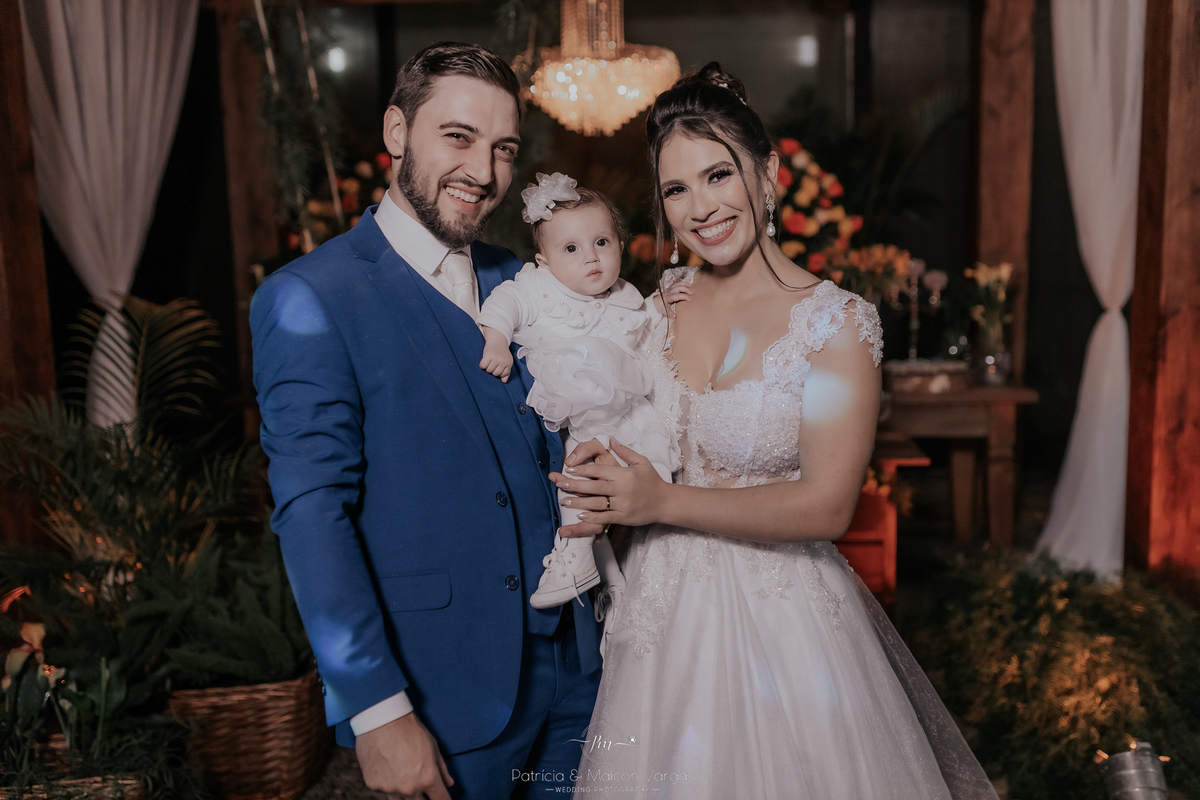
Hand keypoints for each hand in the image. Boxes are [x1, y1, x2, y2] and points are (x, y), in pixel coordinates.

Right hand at [355, 712, 453, 799]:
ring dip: (405, 795)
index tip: (441, 797)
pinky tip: (389, 780)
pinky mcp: (373, 785)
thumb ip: (441, 768)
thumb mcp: (432, 746)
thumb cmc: (409, 730)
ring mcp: (390, 789)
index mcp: (428, 778)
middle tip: (419, 783)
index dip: (443, 799)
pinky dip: (387, 791)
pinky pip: (383, 796)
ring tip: (404, 781)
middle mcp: (410, 788)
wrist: (381, 720)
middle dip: (423, 797)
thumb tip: (448, 783)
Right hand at [479, 326, 512, 381]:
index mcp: (509, 363)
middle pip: (495, 373)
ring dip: (487, 366)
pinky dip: (482, 364)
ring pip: (488, 370)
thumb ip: (506, 371)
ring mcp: (496, 359)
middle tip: (492, 362)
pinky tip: (484, 360)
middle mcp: (503, 361)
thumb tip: (504, 381)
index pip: (503, 375)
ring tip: (489, 360)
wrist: (497, 340)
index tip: (497, 366)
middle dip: (492, 369)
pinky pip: (483, 366)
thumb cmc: (501, 351)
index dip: (498, 371)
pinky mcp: (488, 356)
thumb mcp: (507, 360)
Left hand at [550, 440, 668, 533]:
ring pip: (597, 503)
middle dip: (575, 485)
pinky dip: (592, 517)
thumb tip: (610, 439)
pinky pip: (606, 517)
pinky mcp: (624, 517)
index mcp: (624, 474)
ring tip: (564, 500)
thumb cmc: (652, 481)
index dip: (583, 470)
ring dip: (578, 502)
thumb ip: (624, 451)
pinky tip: (580, 515)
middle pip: (594, 487)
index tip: (569, 469)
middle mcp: (622, 489)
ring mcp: (623, 504)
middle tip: (559, 483)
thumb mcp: (641, 462)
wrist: (665, 502)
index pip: (600, 471)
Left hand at [652, 282, 692, 319]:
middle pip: (678, 288)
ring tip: (690, 286)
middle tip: (691, 293)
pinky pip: (676, 283)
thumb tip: (675, 316)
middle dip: (685, 289)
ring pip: (677, 284)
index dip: (684, 297)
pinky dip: (682, 283)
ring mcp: (669, 289)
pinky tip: (686, 284)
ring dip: (684, 284)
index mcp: (668, 298)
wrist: (656, 302)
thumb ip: (669, 313)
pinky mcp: (670, 288)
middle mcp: (669, 292)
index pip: (677, 296)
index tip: (689, 300)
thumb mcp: (664, 311)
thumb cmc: (661, 306)